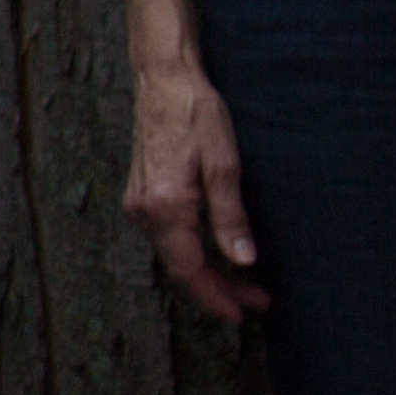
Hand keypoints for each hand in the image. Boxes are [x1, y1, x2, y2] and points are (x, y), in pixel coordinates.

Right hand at [123, 57, 266, 321]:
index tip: (244, 314)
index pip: (189, 270)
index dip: (216, 298)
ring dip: (206, 272)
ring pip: (173, 254)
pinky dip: (192, 252)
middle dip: (217, 290)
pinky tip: (215, 252)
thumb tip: (243, 262)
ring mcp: (139, 203)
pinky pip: (167, 237)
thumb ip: (231, 216)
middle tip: (257, 299)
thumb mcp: (224, 164)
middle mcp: (144, 210)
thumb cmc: (197, 114)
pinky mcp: (141, 194)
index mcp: (165, 206)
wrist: (164, 79)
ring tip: (243, 281)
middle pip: (180, 268)